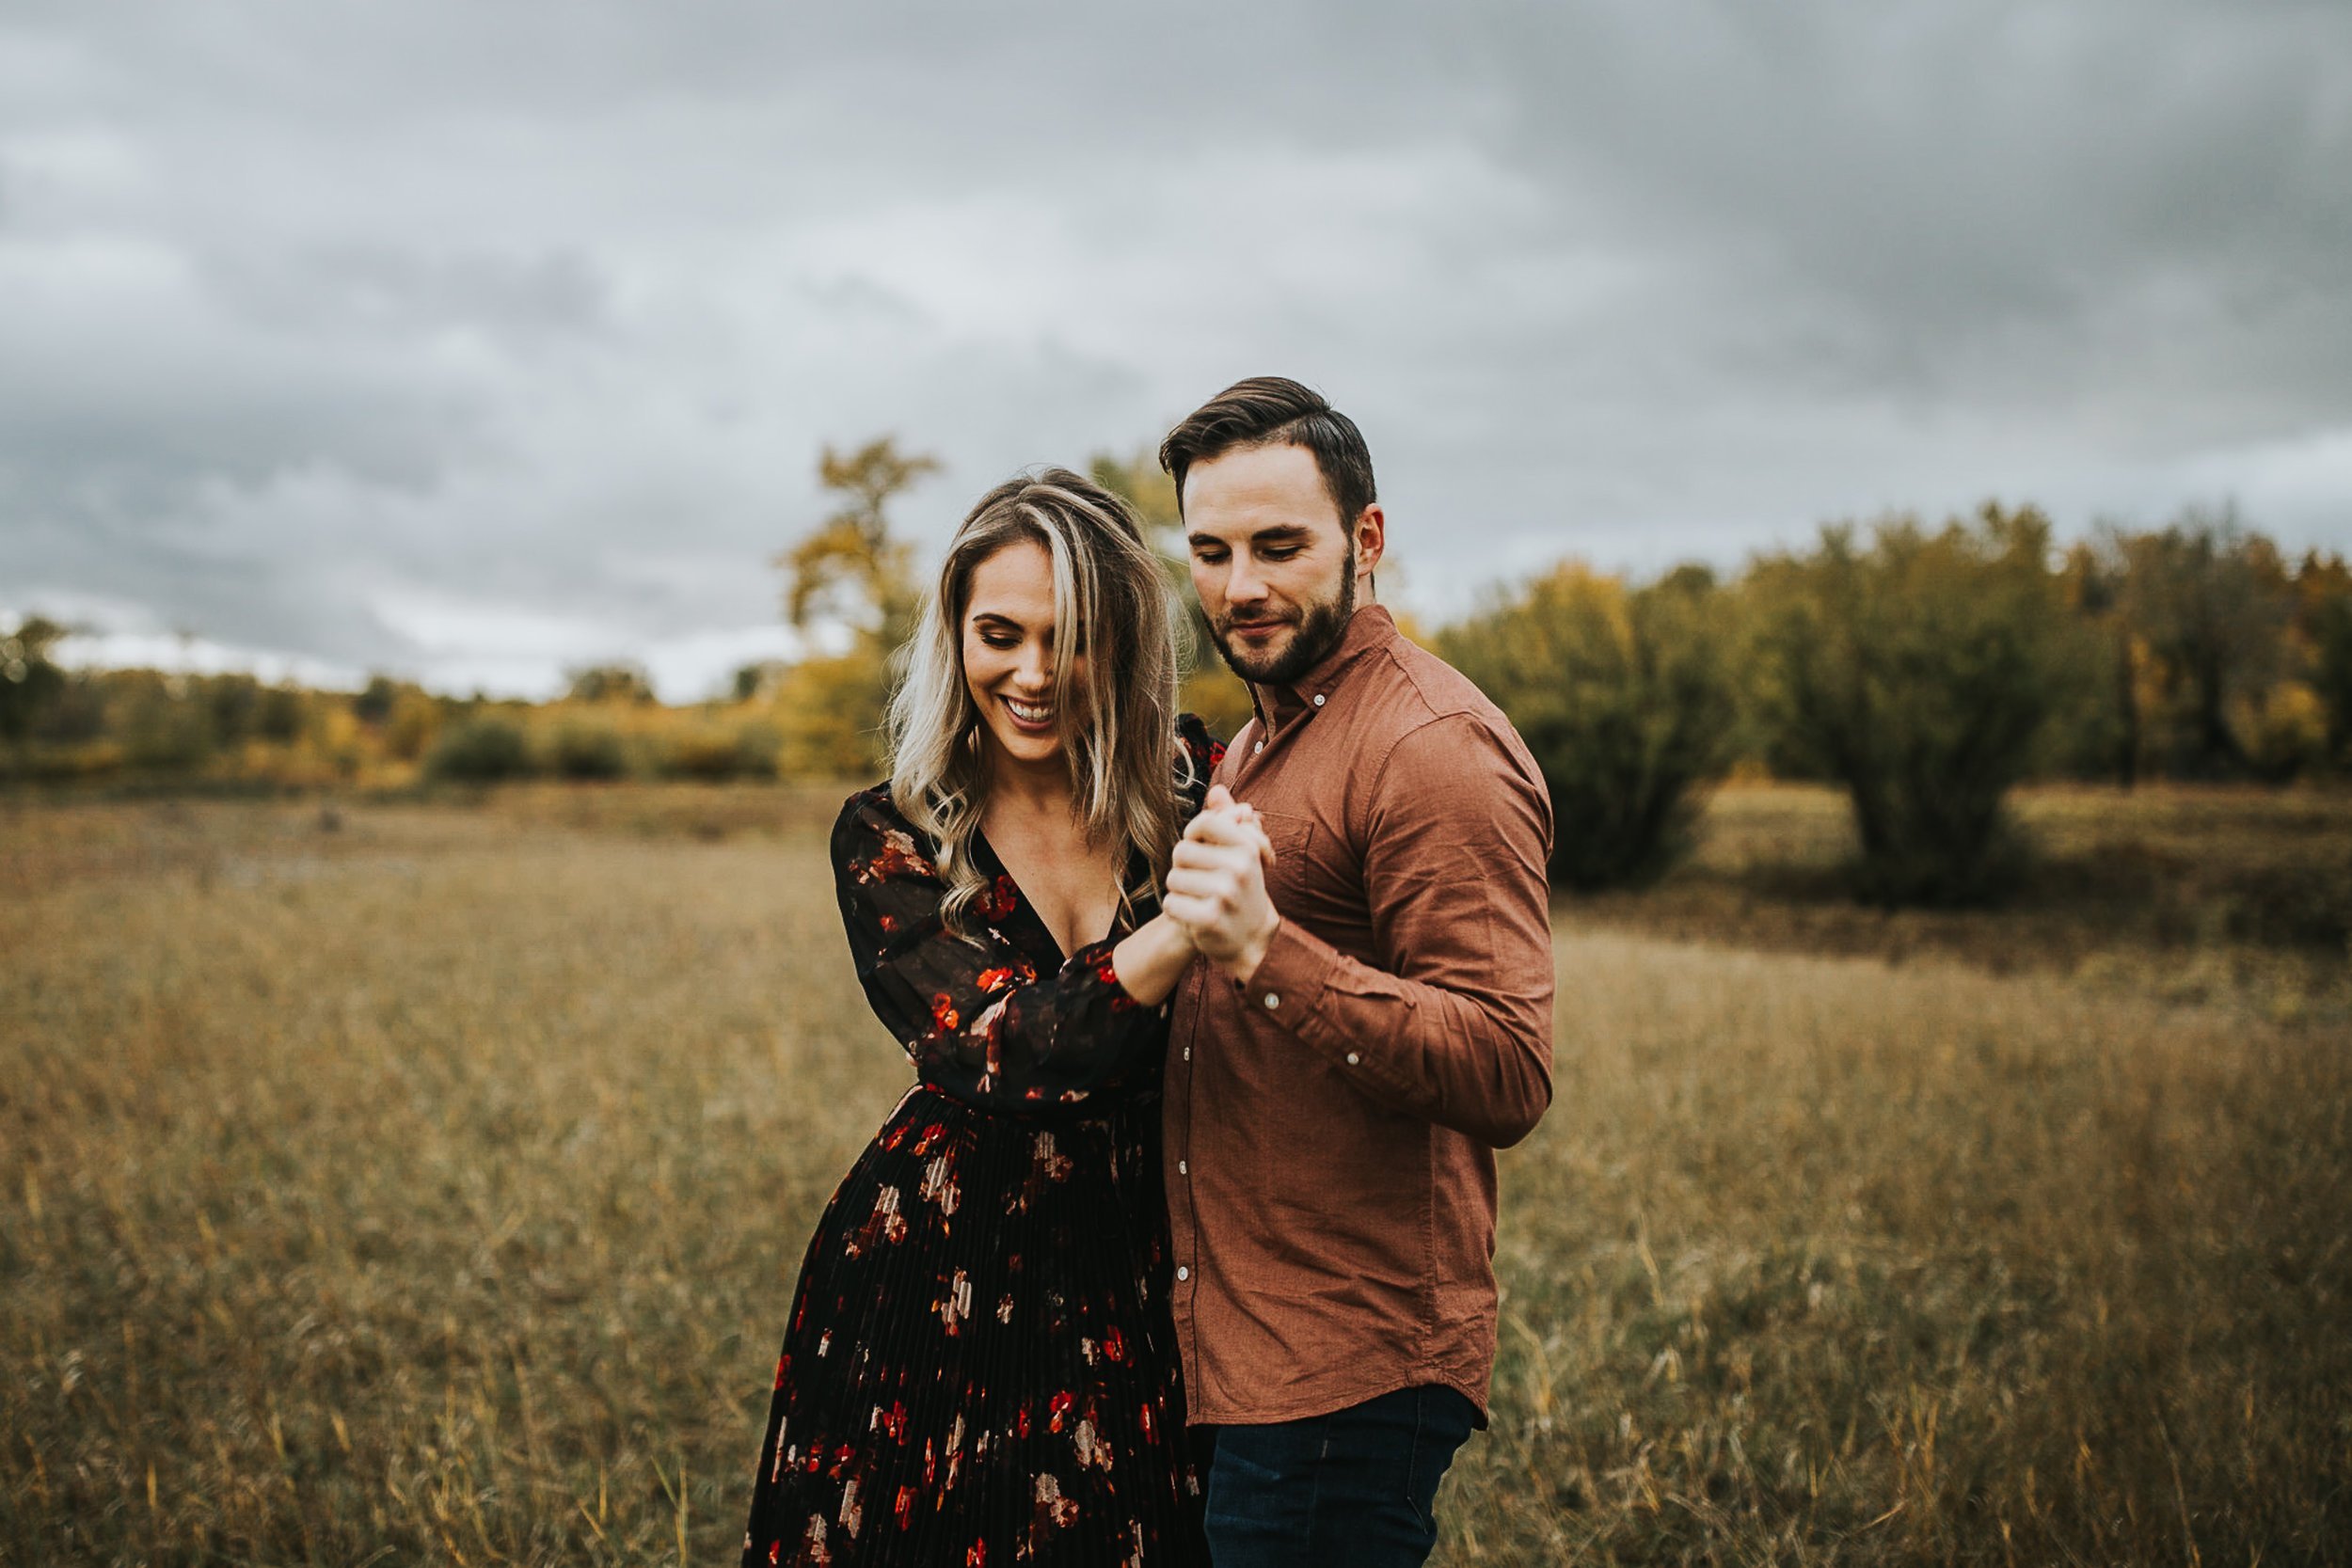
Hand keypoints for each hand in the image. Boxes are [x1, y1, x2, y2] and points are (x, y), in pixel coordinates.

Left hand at [1163, 786, 1280, 981]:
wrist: (1252, 940)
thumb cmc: (1242, 889)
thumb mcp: (1243, 852)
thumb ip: (1228, 819)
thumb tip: (1216, 790)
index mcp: (1246, 847)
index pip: (1203, 823)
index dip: (1193, 834)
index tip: (1201, 848)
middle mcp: (1238, 868)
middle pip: (1181, 851)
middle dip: (1184, 866)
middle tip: (1202, 881)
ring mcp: (1224, 894)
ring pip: (1173, 878)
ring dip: (1180, 890)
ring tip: (1200, 899)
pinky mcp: (1208, 918)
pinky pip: (1170, 903)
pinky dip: (1177, 910)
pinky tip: (1194, 916)